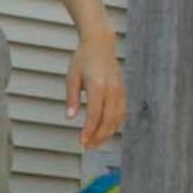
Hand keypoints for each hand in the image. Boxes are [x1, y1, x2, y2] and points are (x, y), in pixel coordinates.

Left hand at [67, 34, 126, 149]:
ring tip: (95, 143)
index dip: (89, 130)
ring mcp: (120, 90)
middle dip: (99, 136)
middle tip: (87, 147)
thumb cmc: (83, 60)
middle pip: (108, 119)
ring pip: (117, 118)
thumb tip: (70, 117)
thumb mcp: (72, 77)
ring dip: (107, 133)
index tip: (82, 141)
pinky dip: (114, 124)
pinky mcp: (123, 91)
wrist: (100, 45)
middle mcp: (112, 89)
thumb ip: (72, 98)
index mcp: (98, 85)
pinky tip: (105, 132)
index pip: (95, 114)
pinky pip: (122, 112)